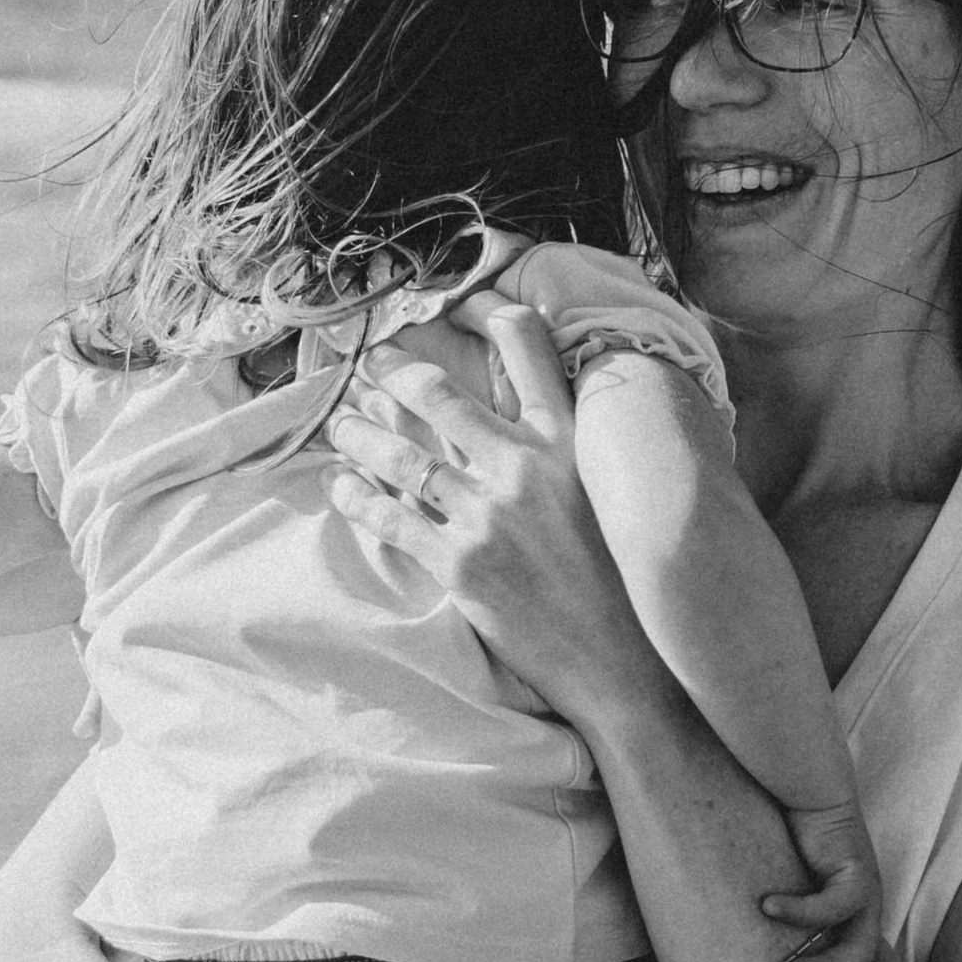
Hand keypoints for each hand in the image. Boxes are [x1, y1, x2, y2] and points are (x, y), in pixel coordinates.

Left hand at [323, 305, 644, 720]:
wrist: (620, 658)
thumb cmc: (616, 576)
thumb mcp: (607, 494)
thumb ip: (572, 443)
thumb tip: (539, 409)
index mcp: (569, 442)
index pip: (530, 354)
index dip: (489, 317)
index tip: (451, 302)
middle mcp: (526, 467)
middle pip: (441, 397)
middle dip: (394, 373)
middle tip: (367, 361)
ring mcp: (488, 516)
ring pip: (405, 457)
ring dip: (362, 434)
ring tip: (341, 422)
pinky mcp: (461, 564)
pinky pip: (393, 519)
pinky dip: (359, 497)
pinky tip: (341, 485)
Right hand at [761, 800, 922, 961]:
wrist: (804, 785)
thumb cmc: (781, 840)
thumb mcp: (780, 898)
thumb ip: (770, 932)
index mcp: (852, 921)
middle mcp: (865, 912)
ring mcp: (865, 893)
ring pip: (858, 952)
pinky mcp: (856, 871)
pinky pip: (830, 906)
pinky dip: (797, 911)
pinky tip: (766, 905)